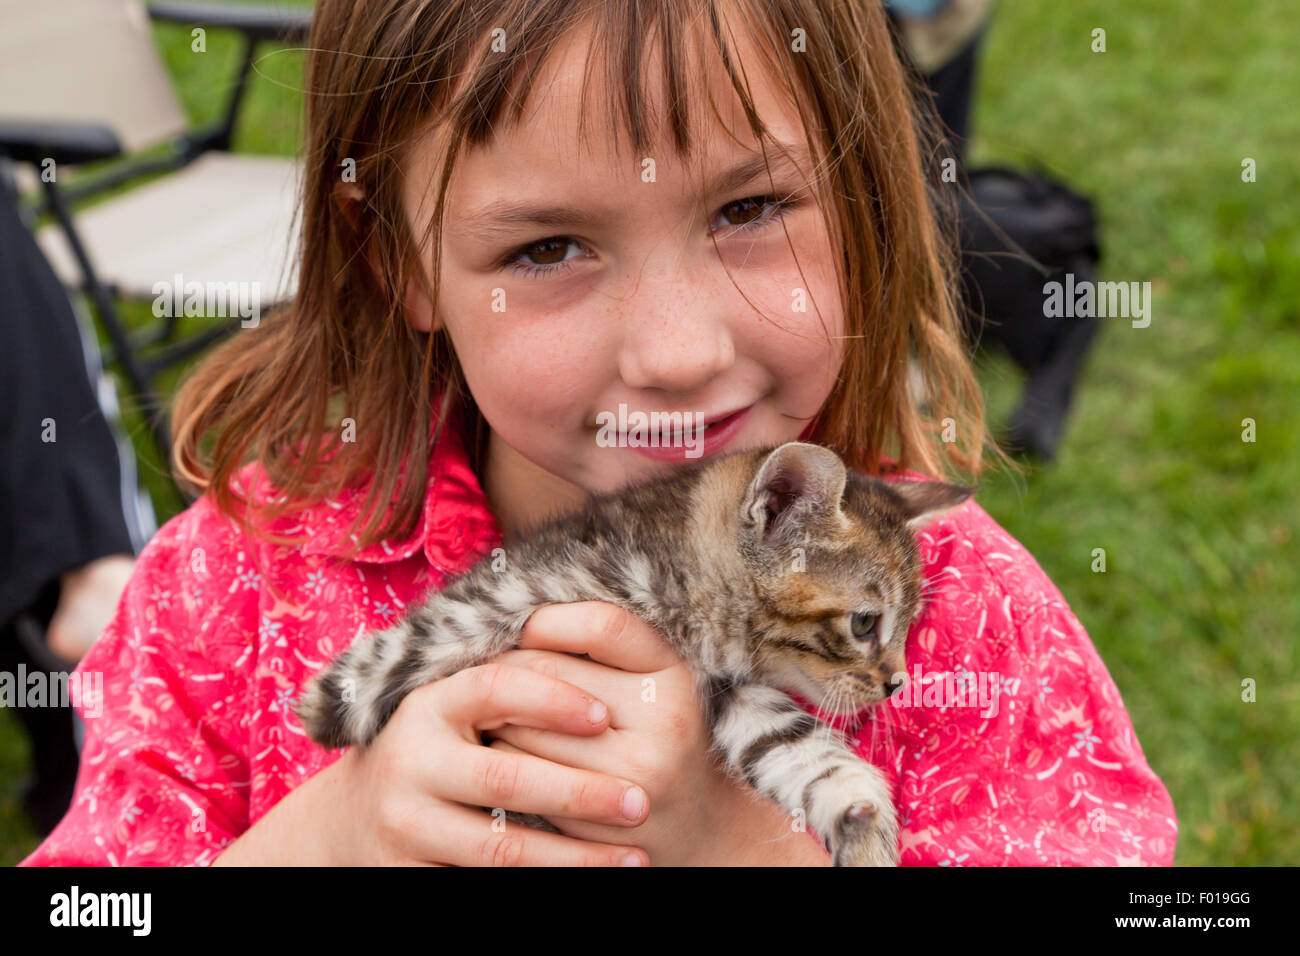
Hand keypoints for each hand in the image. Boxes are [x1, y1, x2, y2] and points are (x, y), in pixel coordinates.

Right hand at [224, 657, 655, 865]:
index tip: (605, 716)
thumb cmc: (438, 754)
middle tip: (640, 801)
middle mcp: (410, 761)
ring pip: (504, 847)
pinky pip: (487, 884)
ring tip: (635, 860)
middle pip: (506, 776)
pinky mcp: (406, 874)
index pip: (494, 686)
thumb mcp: (457, 712)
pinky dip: (544, 885)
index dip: (551, 697)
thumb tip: (605, 669)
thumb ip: (511, 688)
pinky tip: (590, 884)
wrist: (354, 823)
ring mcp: (406, 823)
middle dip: (582, 792)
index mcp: (429, 704)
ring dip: (576, 858)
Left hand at [484, 602, 830, 865]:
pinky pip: (520, 776)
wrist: (699, 831)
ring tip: (497, 717)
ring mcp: (633, 776)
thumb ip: (601, 649)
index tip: (526, 630)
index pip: (602, 624)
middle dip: (506, 671)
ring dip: (495, 719)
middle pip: (549, 673)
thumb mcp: (652, 685)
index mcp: (676, 676)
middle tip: (489, 675)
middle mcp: (664, 722)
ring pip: (521, 726)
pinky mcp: (598, 820)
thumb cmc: (657, 742)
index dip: (550, 620)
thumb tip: (517, 620)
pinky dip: (501, 762)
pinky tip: (508, 759)